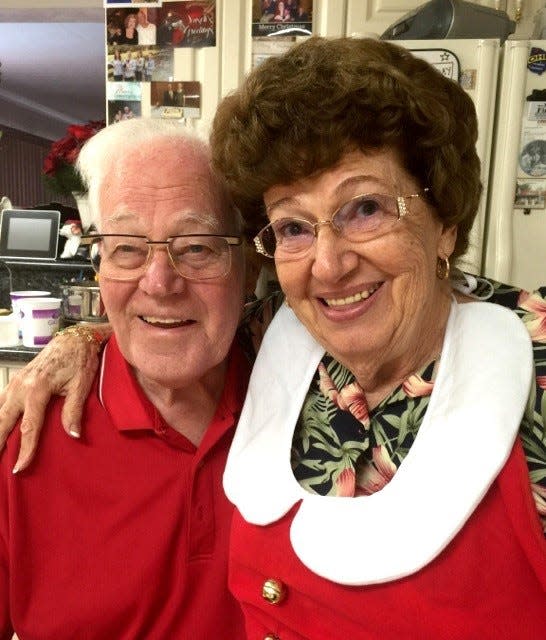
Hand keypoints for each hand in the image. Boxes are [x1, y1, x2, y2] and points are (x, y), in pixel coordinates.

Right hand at [0, 324, 110, 471]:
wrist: (74, 339)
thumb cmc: (80, 360)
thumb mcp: (82, 384)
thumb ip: (74, 410)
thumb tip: (73, 435)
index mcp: (38, 389)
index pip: (29, 427)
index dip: (25, 450)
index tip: (20, 467)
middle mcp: (21, 386)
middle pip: (3, 420)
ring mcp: (16, 382)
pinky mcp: (17, 380)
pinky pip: (0, 400)